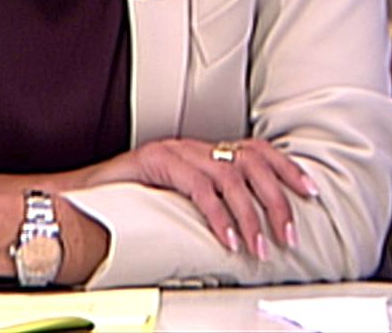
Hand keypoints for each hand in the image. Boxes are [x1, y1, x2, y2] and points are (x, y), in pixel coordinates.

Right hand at [84, 137, 314, 259]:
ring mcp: (176, 151)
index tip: (309, 191)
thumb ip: (209, 202)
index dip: (287, 167)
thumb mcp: (179, 198)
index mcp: (204, 150)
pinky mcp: (157, 162)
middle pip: (251, 163)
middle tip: (287, 234)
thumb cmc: (130, 199)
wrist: (82, 193)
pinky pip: (197, 189)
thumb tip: (246, 227)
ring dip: (250, 215)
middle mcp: (194, 146)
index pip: (256, 149)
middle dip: (276, 200)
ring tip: (260, 246)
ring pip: (229, 177)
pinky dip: (217, 216)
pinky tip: (226, 239)